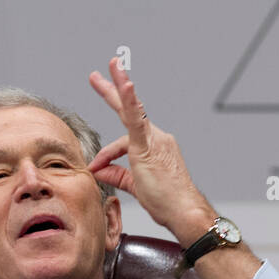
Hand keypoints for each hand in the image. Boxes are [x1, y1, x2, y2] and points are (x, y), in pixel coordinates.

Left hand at [87, 57, 214, 245]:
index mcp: (153, 147)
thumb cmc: (167, 202)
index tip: (95, 167)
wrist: (183, 210)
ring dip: (120, 88)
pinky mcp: (149, 145)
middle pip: (131, 110)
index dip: (106, 155)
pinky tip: (125, 84)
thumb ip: (117, 174)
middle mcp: (157, 138)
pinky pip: (137, 119)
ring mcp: (155, 139)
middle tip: (107, 68)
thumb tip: (98, 169)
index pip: (123, 142)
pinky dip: (130, 101)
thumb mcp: (134, 186)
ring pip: (132, 109)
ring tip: (110, 68)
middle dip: (116, 89)